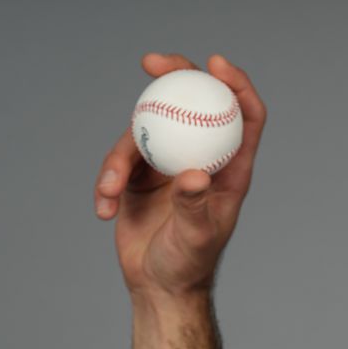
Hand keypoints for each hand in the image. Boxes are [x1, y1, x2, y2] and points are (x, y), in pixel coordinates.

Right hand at [94, 52, 266, 300]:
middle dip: (175, 74)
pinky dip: (107, 180)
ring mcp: (168, 164)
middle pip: (193, 103)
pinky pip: (118, 161)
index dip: (236, 84)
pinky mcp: (139, 177)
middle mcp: (201, 159)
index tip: (215, 64)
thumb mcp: (197, 237)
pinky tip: (102, 208)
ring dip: (120, 155)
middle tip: (152, 61)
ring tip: (109, 190)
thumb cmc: (188, 264)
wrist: (159, 287)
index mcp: (230, 169)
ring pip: (145, 130)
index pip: (245, 117)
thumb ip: (195, 205)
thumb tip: (194, 176)